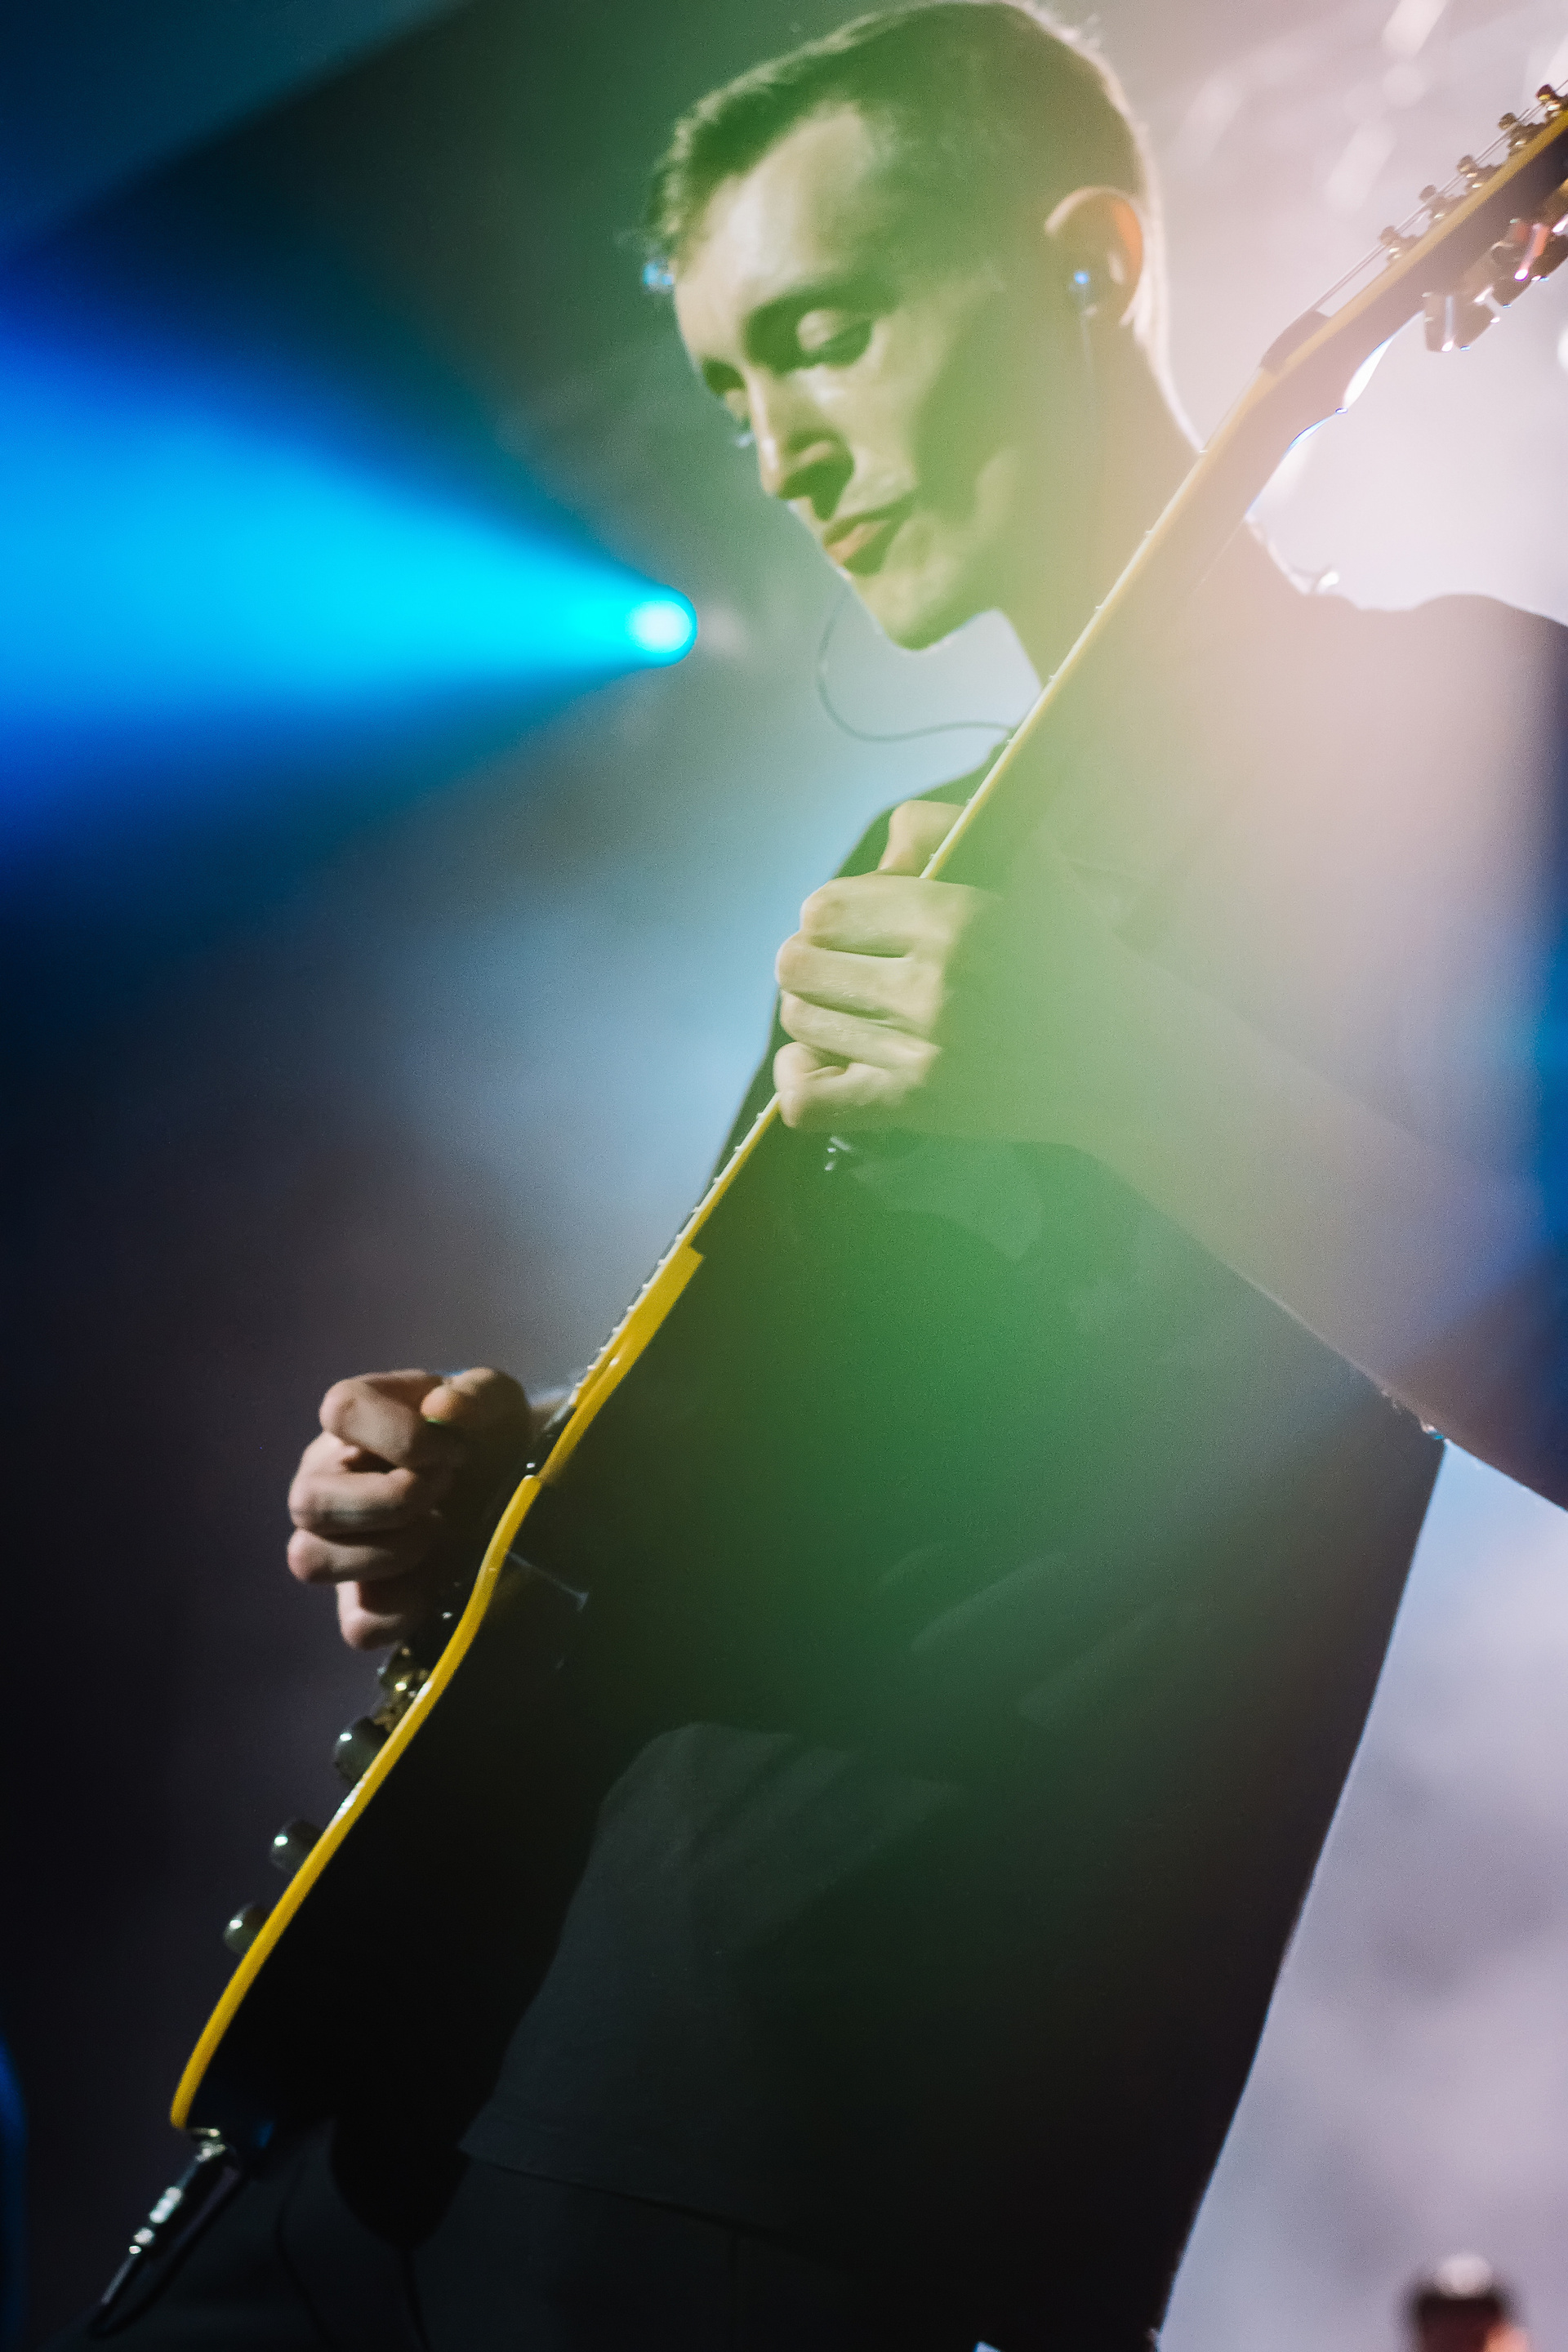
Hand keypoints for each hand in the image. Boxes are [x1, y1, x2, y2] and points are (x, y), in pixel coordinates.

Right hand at [287, 1367, 535, 1650]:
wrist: (514, 1486)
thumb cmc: (488, 1436)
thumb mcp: (498, 1403)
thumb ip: (477, 1394)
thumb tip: (444, 1407)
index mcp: (353, 1421)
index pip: (340, 1410)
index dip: (401, 1432)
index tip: (454, 1448)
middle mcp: (325, 1480)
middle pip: (307, 1501)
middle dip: (392, 1500)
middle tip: (445, 1490)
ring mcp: (335, 1544)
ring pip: (309, 1560)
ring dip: (389, 1552)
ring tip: (438, 1532)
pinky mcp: (363, 1601)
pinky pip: (358, 1625)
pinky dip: (404, 1609)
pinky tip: (439, 1581)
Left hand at [773, 797, 1128, 1141]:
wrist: (1127, 1056)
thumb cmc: (1073, 952)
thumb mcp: (1026, 862)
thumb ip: (941, 828)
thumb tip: (874, 861)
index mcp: (955, 917)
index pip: (824, 908)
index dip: (832, 912)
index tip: (861, 926)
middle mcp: (931, 986)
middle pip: (798, 963)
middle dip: (814, 959)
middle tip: (849, 967)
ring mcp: (921, 1053)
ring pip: (800, 1022)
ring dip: (813, 1011)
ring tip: (850, 1008)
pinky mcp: (917, 1109)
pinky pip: (806, 1100)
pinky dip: (798, 1078)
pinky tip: (821, 1060)